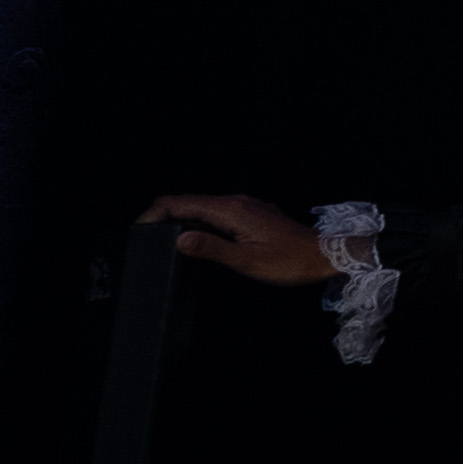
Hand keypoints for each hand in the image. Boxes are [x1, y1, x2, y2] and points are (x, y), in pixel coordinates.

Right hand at [141, 192, 330, 286]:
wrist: (324, 255)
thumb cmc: (289, 261)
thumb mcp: (247, 261)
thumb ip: (212, 249)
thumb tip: (179, 239)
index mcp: (231, 210)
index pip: (181, 203)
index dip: (155, 213)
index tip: (138, 228)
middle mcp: (236, 202)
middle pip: (189, 202)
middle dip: (163, 214)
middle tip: (144, 235)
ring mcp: (244, 207)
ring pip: (202, 207)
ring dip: (180, 218)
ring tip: (162, 237)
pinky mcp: (251, 215)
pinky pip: (216, 213)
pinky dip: (199, 222)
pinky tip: (195, 238)